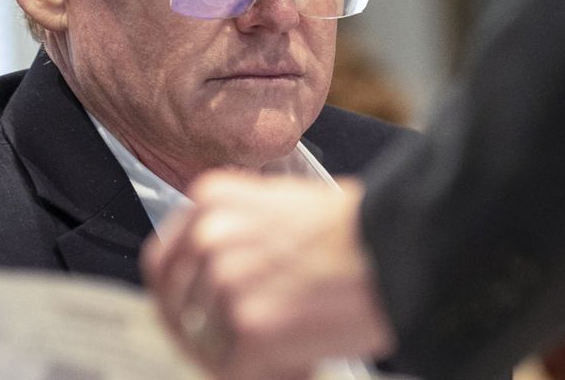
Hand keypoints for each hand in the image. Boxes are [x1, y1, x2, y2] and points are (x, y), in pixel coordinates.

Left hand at [141, 171, 395, 379]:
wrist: (401, 246)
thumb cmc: (358, 229)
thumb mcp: (282, 206)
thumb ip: (238, 235)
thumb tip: (213, 283)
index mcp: (212, 201)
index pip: (163, 263)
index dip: (178, 301)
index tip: (191, 321)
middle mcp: (209, 237)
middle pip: (178, 311)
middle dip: (207, 339)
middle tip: (242, 351)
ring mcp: (226, 284)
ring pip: (206, 348)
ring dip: (243, 360)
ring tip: (293, 352)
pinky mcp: (250, 327)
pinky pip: (235, 373)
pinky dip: (271, 376)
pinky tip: (304, 364)